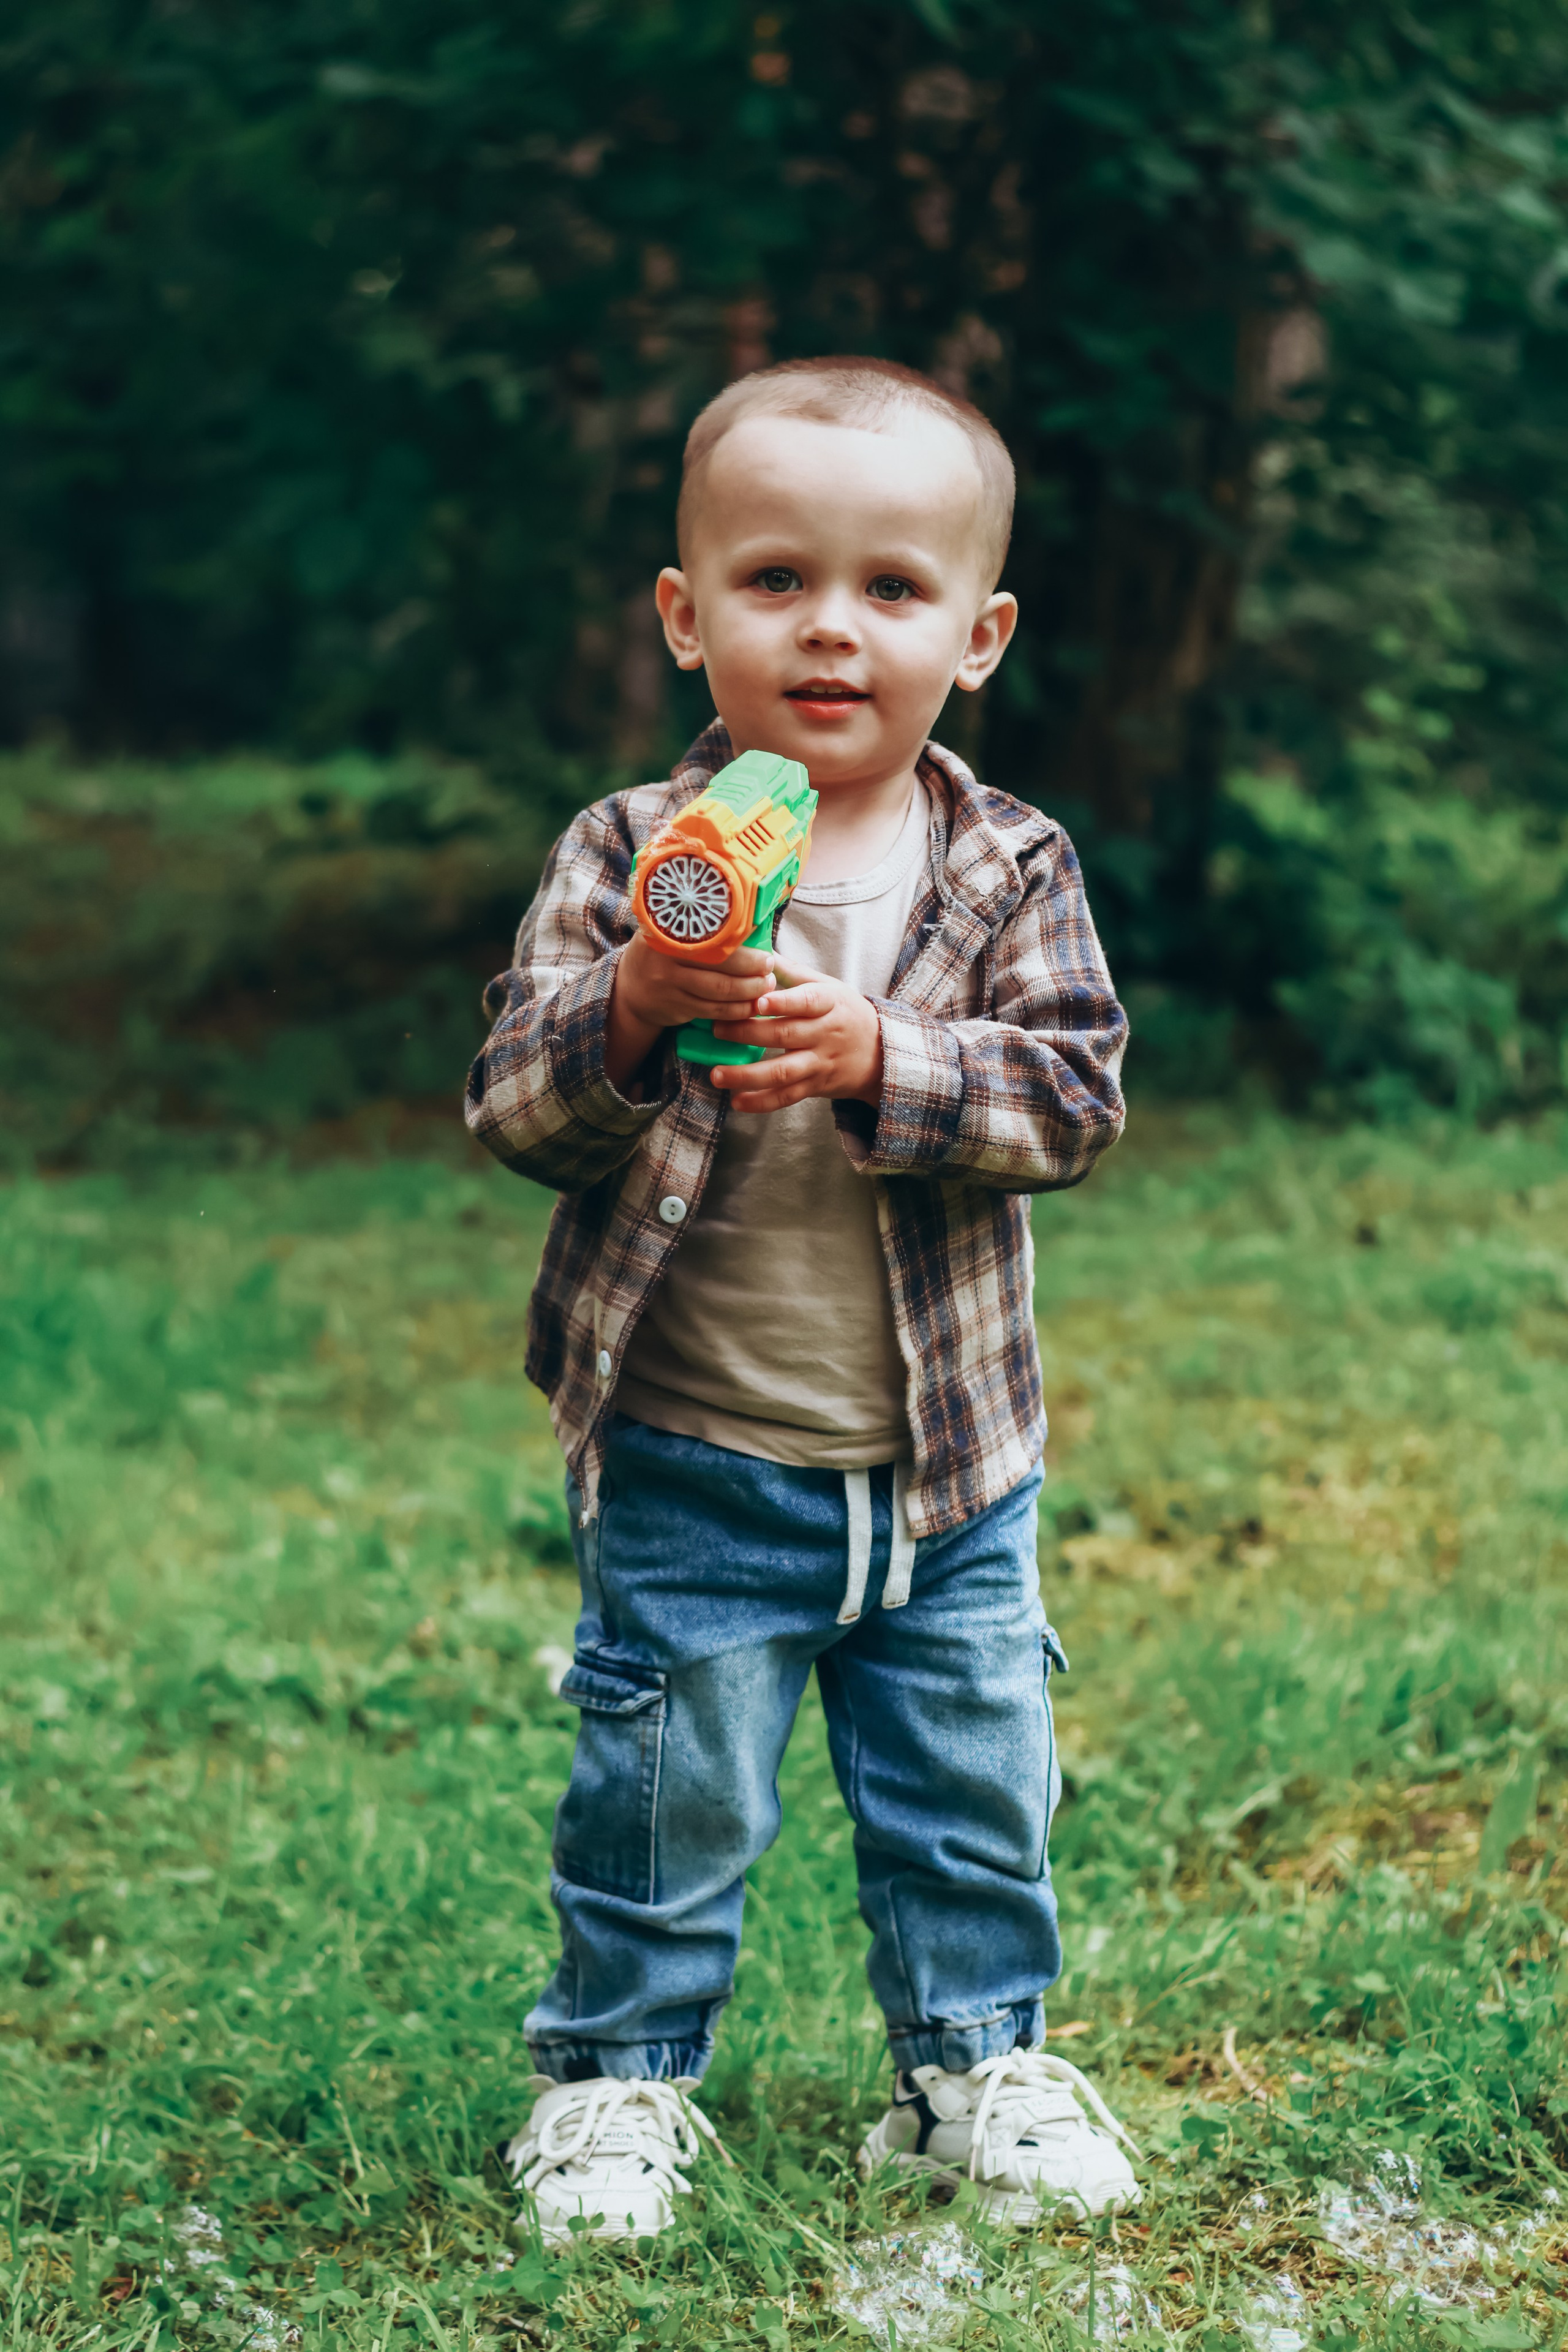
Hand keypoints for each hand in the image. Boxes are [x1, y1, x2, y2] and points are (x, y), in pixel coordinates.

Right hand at [606, 939, 776, 1091]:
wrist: (630, 989)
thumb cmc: (660, 953)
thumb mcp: (668, 931)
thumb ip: (699, 926)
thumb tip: (750, 920)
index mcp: (668, 933)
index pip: (712, 940)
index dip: (743, 950)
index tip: (766, 955)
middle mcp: (666, 959)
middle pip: (719, 967)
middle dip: (752, 972)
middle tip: (770, 971)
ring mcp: (670, 986)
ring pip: (719, 992)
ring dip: (749, 992)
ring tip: (766, 986)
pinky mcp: (676, 1008)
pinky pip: (714, 1011)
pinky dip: (737, 1010)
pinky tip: (751, 1006)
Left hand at [709, 967, 882, 1112]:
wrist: (880, 1054)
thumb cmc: (845, 1013)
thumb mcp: (828, 986)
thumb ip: (792, 972)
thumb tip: (758, 951)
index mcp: (829, 1003)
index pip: (807, 1001)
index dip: (783, 1002)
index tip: (759, 1001)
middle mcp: (825, 1034)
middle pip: (785, 1035)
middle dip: (748, 1033)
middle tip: (717, 1029)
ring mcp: (819, 1063)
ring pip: (783, 1072)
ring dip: (748, 1075)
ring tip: (717, 1074)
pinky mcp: (815, 1087)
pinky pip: (787, 1097)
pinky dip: (761, 1102)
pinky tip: (737, 1102)